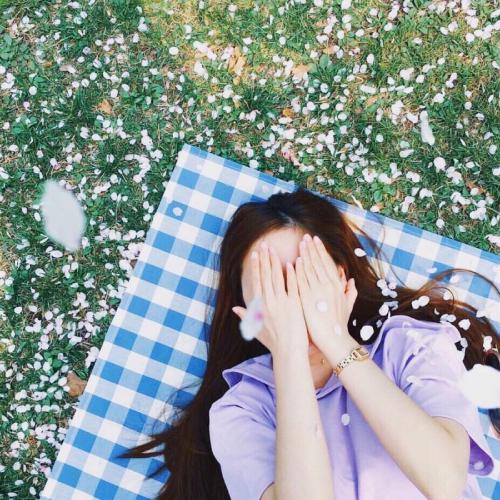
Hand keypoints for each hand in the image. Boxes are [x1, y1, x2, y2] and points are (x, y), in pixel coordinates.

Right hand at [232, 240, 308, 355]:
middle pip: (265, 275)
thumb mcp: (256, 330)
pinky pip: (293, 285)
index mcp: (259, 306)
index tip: (256, 254)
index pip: (256, 280)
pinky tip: (292, 262)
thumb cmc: (274, 343)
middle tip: (264, 245)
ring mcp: (282, 301)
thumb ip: (246, 316)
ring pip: (277, 277)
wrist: (288, 351)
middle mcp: (269, 301)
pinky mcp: (295, 304)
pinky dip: (292, 273)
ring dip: (275, 262)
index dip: (256, 266)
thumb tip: (235, 308)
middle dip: (264, 258)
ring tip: (274, 249)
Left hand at [295, 233, 357, 354]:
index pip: (327, 263)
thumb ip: (350, 292)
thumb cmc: (339, 325)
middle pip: (318, 262)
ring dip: (305, 255)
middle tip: (306, 237)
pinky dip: (299, 271)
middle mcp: (328, 286)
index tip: (315, 241)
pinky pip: (302, 281)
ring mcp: (318, 292)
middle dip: (312, 248)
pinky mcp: (308, 299)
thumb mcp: (347, 306)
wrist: (334, 340)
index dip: (321, 251)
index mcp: (337, 286)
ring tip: (300, 243)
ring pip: (310, 269)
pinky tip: (295, 261)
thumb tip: (351, 280)